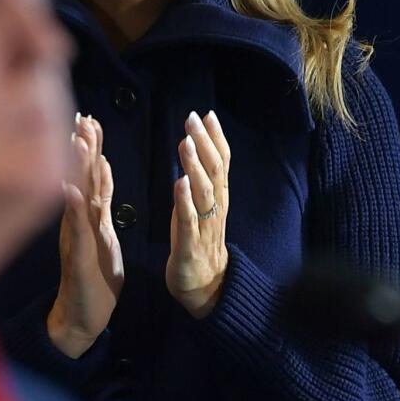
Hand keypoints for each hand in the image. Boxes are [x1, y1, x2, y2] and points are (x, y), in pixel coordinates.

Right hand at [47, 114, 123, 358]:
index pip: (91, 175)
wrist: (80, 317)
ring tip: (77, 139)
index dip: (91, 147)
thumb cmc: (92, 279)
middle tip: (82, 116)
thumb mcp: (101, 237)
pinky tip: (71, 189)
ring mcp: (76, 238)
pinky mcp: (77, 257)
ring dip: (77, 169)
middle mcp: (79, 222)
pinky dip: (73, 209)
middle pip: (82, 178)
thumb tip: (98, 176)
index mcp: (88, 216)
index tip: (89, 118)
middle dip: (83, 146)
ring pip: (77, 197)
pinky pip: (76, 229)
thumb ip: (98, 207)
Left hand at [166, 110, 230, 318]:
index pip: (220, 162)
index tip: (207, 114)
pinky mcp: (190, 244)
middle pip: (213, 171)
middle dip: (204, 143)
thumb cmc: (197, 241)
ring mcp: (204, 226)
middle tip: (193, 118)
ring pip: (203, 192)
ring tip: (185, 143)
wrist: (205, 287)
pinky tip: (179, 183)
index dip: (215, 138)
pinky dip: (185, 202)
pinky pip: (190, 221)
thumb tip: (195, 147)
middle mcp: (215, 208)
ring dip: (194, 166)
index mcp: (216, 198)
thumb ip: (201, 179)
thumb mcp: (200, 206)